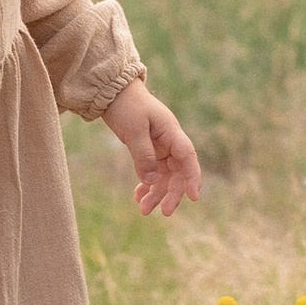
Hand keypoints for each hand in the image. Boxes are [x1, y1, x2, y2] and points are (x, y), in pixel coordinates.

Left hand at [104, 81, 203, 217]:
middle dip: (172, 193)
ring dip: (156, 193)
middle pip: (178, 172)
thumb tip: (152, 182)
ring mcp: (159, 147)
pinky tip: (138, 196)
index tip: (193, 197)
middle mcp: (169, 141)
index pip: (188, 157)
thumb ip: (143, 155)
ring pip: (164, 176)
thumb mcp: (134, 130)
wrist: (112, 91)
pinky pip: (151, 172)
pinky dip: (146, 185)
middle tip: (164, 213)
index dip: (193, 177)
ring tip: (143, 210)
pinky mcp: (148, 150)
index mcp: (171, 132)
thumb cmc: (126, 106)